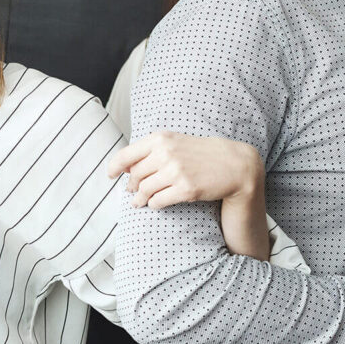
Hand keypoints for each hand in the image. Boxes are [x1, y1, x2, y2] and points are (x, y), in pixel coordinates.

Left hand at [106, 131, 261, 208]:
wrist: (234, 164)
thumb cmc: (202, 153)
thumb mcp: (176, 142)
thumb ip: (151, 150)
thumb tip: (126, 168)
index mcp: (160, 139)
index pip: (126, 154)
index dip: (114, 167)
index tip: (110, 175)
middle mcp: (166, 153)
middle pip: (135, 175)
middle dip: (131, 186)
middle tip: (131, 191)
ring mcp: (176, 172)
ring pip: (144, 190)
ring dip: (140, 199)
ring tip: (139, 202)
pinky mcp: (186, 189)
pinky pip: (158, 201)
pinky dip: (154, 204)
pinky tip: (156, 203)